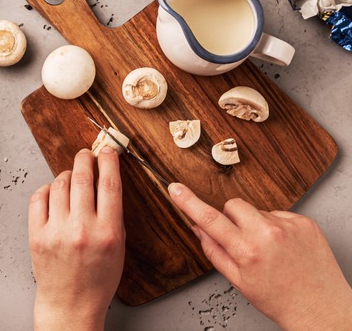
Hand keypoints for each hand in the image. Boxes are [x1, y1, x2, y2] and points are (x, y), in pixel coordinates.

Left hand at [28, 148, 124, 330]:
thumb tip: (106, 178)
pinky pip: (39, 198)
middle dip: (85, 158)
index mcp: (108, 232)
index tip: (108, 150)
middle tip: (86, 154)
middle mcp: (81, 229)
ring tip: (72, 178)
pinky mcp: (37, 234)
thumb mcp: (119, 246)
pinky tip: (53, 193)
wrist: (71, 303)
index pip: (109, 184)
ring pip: (59, 184)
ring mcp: (56, 231)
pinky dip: (47, 190)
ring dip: (67, 175)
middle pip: (82, 177)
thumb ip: (113, 213)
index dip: (109, 161)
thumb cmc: (98, 277)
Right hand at [168, 182, 351, 330]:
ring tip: (268, 249)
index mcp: (247, 251)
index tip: (175, 188)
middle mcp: (269, 234)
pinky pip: (279, 214)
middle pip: (233, 205)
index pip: (209, 219)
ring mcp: (289, 226)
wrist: (320, 307)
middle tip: (240, 240)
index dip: (188, 202)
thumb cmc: (279, 299)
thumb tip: (198, 228)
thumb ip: (214, 251)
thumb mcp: (238, 281)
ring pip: (256, 210)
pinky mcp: (305, 222)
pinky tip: (283, 246)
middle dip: (230, 218)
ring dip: (255, 223)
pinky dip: (276, 226)